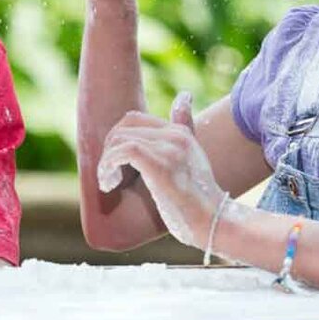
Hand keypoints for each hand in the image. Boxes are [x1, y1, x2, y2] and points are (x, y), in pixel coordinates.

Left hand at [96, 92, 224, 247]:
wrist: (213, 224)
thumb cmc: (198, 201)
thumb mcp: (193, 160)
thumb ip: (185, 131)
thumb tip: (184, 95)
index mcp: (181, 133)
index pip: (135, 119)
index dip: (118, 139)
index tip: (116, 165)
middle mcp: (176, 135)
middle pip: (124, 125)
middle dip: (109, 148)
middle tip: (108, 175)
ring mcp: (169, 148)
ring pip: (120, 138)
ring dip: (105, 161)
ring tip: (108, 183)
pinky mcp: (159, 164)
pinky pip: (123, 151)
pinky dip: (108, 166)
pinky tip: (110, 184)